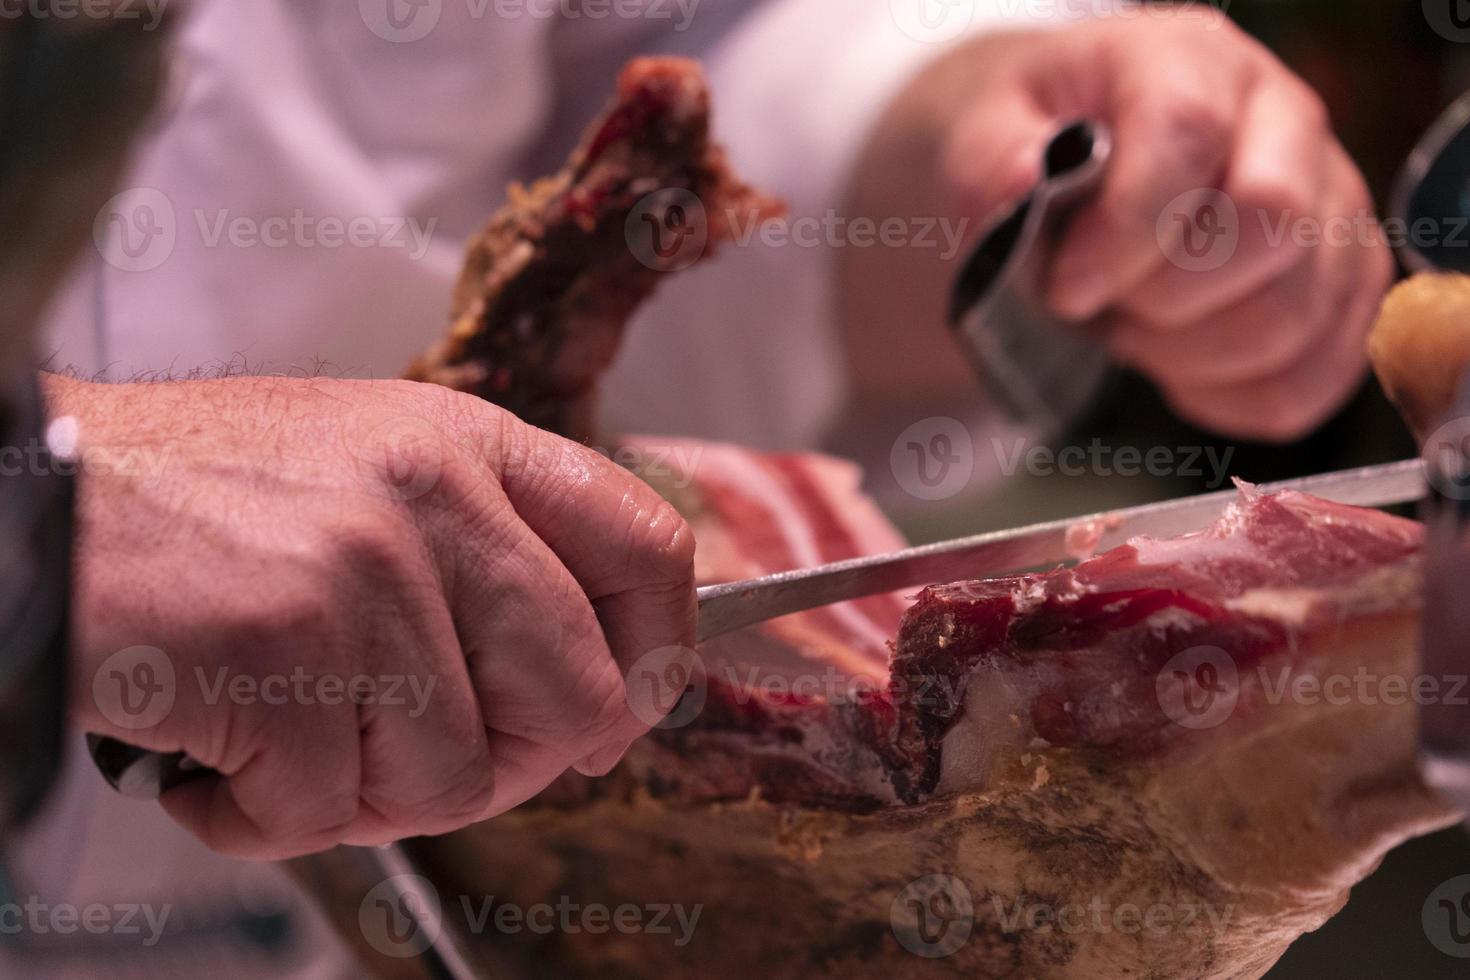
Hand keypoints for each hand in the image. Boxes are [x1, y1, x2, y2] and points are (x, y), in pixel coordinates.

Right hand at [51, 374, 695, 858]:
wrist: (31, 492)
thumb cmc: (196, 500)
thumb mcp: (371, 477)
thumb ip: (486, 560)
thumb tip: (592, 689)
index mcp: (471, 445)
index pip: (648, 550)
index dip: (657, 655)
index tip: (620, 711)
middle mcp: (435, 497)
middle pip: (579, 695)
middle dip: (509, 763)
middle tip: (415, 757)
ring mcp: (365, 573)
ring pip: (459, 774)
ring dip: (368, 795)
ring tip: (285, 741)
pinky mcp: (285, 652)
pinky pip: (334, 810)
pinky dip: (266, 818)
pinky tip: (214, 760)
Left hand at [843, 10, 1389, 441]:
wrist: (1079, 171)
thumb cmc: (1039, 151)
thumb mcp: (986, 133)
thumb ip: (993, 156)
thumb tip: (1021, 181)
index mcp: (1191, 63)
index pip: (1190, 134)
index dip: (1127, 230)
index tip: (1068, 288)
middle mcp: (1284, 120)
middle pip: (1274, 222)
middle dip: (1167, 299)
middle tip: (1103, 306)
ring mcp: (1332, 202)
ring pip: (1296, 314)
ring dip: (1191, 356)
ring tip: (1133, 329)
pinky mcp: (1347, 282)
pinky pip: (1316, 374)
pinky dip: (1235, 399)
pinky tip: (1179, 368)